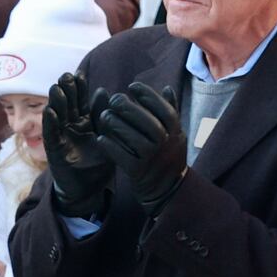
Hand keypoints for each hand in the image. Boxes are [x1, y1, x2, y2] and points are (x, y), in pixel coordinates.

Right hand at [41, 73, 111, 217]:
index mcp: (85, 122)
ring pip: (57, 116)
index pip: (81, 101)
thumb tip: (105, 91)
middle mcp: (71, 127)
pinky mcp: (54, 150)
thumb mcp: (106, 138)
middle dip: (67, 90)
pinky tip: (49, 111)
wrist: (89, 190)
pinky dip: (50, 123)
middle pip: (68, 104)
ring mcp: (61, 137)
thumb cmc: (99, 165)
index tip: (80, 74)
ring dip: (56, 102)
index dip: (80, 88)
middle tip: (66, 75)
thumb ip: (104, 117)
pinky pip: (51, 134)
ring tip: (56, 87)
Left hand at [96, 79, 185, 211]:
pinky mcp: (138, 172)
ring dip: (117, 125)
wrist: (166, 190)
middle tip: (114, 99)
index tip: (132, 86)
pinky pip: (123, 157)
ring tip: (104, 115)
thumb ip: (170, 111)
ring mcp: (153, 159)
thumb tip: (166, 88)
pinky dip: (111, 147)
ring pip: (134, 139)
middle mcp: (166, 145)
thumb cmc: (167, 156)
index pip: (164, 110)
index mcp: (175, 132)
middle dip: (129, 108)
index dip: (148, 96)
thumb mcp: (175, 134)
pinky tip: (101, 138)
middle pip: (148, 123)